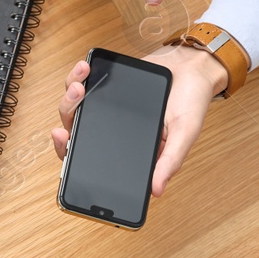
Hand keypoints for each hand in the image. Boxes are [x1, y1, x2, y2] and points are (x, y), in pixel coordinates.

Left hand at [51, 43, 227, 196]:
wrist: (194, 67)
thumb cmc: (191, 102)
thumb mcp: (185, 134)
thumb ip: (170, 161)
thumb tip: (156, 190)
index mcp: (128, 150)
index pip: (93, 160)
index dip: (72, 154)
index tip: (64, 138)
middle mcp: (113, 133)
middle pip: (76, 133)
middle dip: (68, 118)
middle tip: (75, 101)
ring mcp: (107, 110)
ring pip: (75, 109)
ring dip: (71, 96)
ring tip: (80, 83)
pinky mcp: (106, 87)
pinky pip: (83, 85)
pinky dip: (78, 76)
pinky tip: (84, 68)